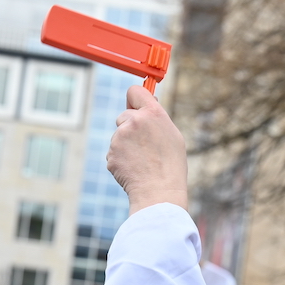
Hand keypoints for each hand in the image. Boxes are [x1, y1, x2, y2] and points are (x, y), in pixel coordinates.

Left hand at [106, 87, 187, 213]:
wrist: (159, 193)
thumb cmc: (171, 166)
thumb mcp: (172, 136)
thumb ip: (156, 119)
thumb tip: (146, 107)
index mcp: (153, 114)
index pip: (135, 91)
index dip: (134, 99)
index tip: (134, 105)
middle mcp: (134, 121)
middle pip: (124, 115)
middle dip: (130, 126)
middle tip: (145, 145)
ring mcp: (120, 138)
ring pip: (118, 136)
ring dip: (126, 145)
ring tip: (142, 161)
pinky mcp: (111, 154)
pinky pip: (114, 153)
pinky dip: (120, 159)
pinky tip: (134, 169)